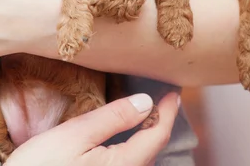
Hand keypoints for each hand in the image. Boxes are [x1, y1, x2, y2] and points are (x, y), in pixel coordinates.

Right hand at [5, 92, 179, 165]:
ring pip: (141, 158)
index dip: (168, 111)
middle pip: (152, 149)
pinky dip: (134, 147)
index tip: (174, 91)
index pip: (157, 135)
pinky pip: (128, 164)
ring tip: (148, 113)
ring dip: (148, 135)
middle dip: (161, 123)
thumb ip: (112, 119)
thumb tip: (145, 102)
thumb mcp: (74, 136)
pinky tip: (126, 136)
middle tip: (164, 99)